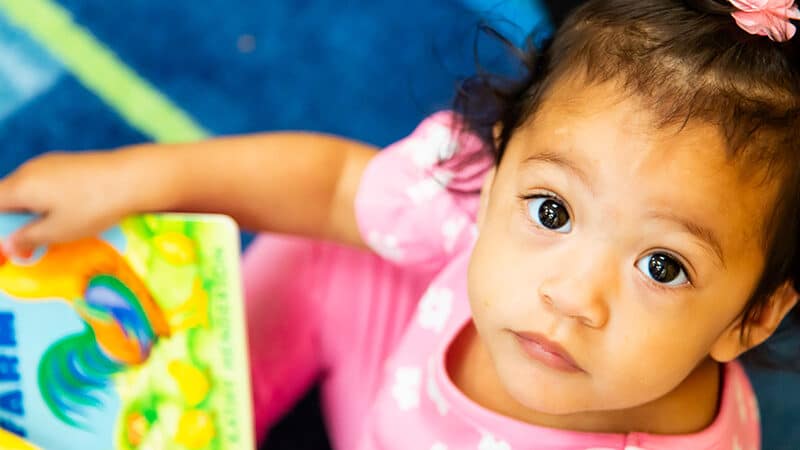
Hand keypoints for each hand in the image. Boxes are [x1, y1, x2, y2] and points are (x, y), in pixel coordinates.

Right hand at [0, 149, 162, 257]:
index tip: (13, 244)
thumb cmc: (93, 207)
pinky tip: (71, 212)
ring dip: (33, 211)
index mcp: (20, 185)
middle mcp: (30, 169)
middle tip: (32, 242)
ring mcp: (50, 163)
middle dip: (15, 220)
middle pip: (8, 196)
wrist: (134, 178)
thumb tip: (8, 246)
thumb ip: (28, 238)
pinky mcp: (69, 163)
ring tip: (54, 229)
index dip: (1, 227)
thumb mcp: (58, 231)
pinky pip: (47, 184)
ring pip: (28, 190)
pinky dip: (49, 200)